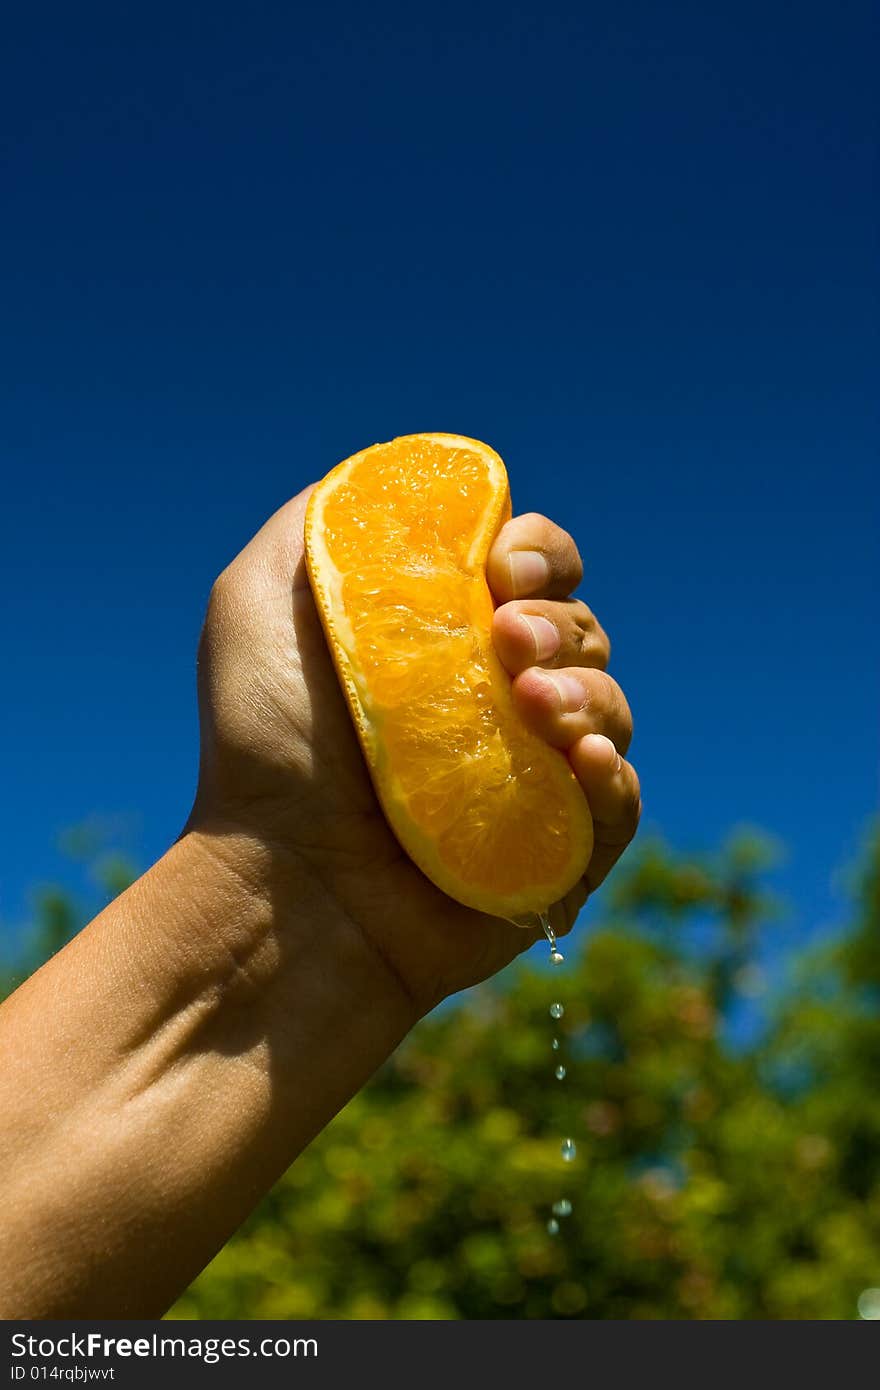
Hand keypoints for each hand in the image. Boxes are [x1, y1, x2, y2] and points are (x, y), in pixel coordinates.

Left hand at [188, 488, 640, 1014]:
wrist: (278, 872)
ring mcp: (532, 779)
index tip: (500, 568)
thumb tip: (416, 482)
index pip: (540, 570)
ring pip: (611, 709)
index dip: (541, 553)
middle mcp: (499, 700)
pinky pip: (621, 809)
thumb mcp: (260, 598)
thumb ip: (330, 524)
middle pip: (583, 630)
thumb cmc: (264, 741)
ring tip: (530, 704)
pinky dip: (616, 781)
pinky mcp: (556, 854)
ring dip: (588, 692)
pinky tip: (581, 761)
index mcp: (451, 639)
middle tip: (503, 641)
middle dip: (558, 621)